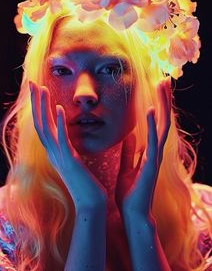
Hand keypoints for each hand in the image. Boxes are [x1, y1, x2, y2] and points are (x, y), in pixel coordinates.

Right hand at [29, 82, 106, 210]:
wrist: (90, 204)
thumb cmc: (86, 184)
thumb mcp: (75, 162)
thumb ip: (69, 148)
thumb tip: (68, 137)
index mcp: (54, 152)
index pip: (43, 126)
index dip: (39, 108)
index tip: (39, 91)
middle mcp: (53, 153)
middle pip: (39, 123)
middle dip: (36, 102)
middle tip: (32, 83)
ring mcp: (59, 157)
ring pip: (46, 128)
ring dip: (44, 107)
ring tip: (42, 89)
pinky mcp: (69, 161)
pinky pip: (62, 139)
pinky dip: (59, 122)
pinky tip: (60, 108)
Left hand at [115, 77, 170, 217]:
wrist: (131, 213)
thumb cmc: (130, 192)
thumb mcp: (128, 167)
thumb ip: (130, 152)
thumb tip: (131, 136)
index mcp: (148, 150)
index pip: (156, 123)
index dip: (158, 105)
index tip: (157, 88)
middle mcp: (155, 151)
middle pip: (163, 119)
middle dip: (164, 100)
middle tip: (165, 79)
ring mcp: (155, 157)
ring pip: (163, 126)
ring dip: (163, 106)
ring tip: (164, 86)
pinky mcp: (151, 166)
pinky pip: (153, 143)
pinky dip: (154, 127)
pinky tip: (154, 112)